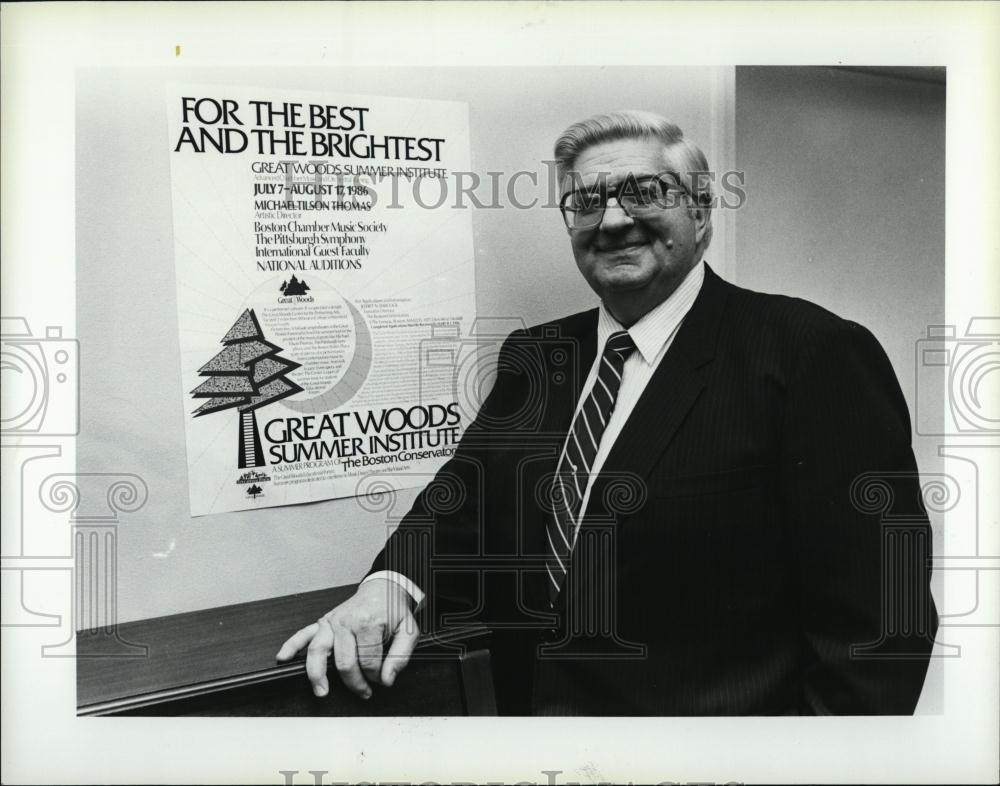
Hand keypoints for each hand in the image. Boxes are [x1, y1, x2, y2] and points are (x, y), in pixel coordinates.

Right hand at [275, 578, 419, 698]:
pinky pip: (303, 633)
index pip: (368, 661)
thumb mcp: (408, 630)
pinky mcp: (323, 622)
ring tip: (321, 691)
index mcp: (368, 623)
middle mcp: (346, 621)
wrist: (384, 589)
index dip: (376, 676)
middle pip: (344, 662)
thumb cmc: (394, 610)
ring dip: (316, 674)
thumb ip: (401, 656)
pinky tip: (283, 657)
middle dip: (354, 682)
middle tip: (363, 692)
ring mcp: (332, 621)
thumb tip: (388, 678)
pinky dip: (291, 645)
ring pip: (317, 651)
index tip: (382, 679)